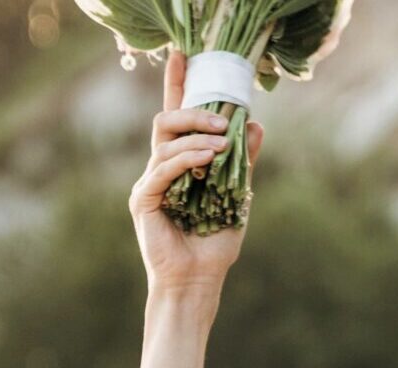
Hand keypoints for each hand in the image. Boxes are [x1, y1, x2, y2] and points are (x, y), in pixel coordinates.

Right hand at [134, 52, 263, 298]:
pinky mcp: (143, 199)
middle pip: (166, 121)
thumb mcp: (238, 196)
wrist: (199, 282)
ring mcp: (149, 183)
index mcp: (180, 165)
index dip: (177, 85)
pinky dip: (187, 159)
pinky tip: (209, 159)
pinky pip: (162, 169)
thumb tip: (255, 126)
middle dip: (193, 111)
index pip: (176, 118)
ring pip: (165, 141)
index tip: (183, 55)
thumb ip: (242, 162)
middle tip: (222, 118)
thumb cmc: (215, 244)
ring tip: (221, 143)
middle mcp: (160, 169)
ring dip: (196, 136)